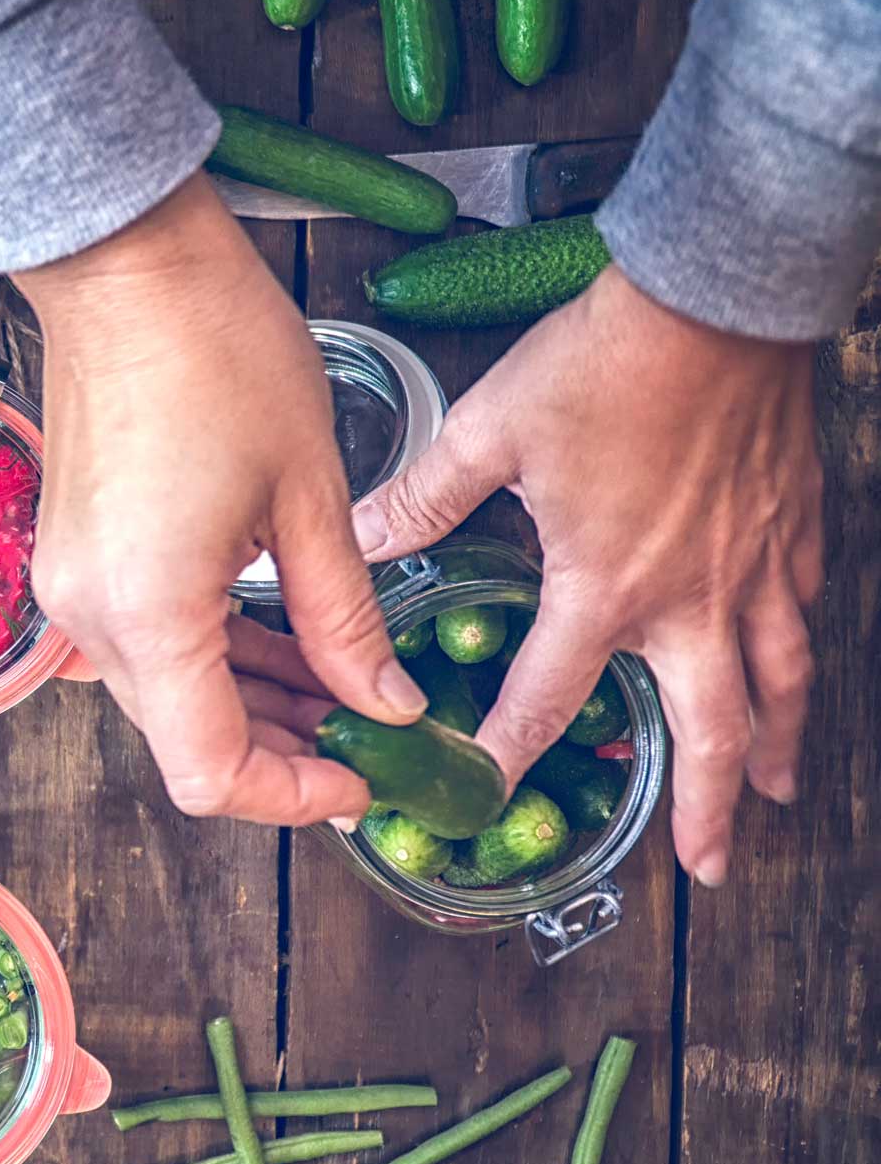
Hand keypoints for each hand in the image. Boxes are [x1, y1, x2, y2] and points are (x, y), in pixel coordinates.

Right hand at [12, 174, 426, 825]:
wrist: (125, 265)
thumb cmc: (217, 350)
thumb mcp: (310, 496)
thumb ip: (345, 620)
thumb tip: (386, 704)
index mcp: (151, 613)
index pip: (211, 772)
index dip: (293, 796)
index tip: (364, 779)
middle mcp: (93, 619)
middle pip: (186, 742)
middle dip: (283, 754)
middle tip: (373, 735)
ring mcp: (73, 591)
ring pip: (167, 698)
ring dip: (250, 707)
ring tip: (344, 686)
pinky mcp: (74, 560)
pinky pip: (147, 644)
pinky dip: (213, 659)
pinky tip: (282, 639)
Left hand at [350, 266, 822, 885]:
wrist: (717, 297)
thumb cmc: (603, 363)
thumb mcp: (489, 432)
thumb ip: (422, 497)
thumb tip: (359, 535)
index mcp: (604, 587)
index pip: (548, 700)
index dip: (510, 753)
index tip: (486, 795)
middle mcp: (690, 597)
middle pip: (710, 731)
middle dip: (709, 807)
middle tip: (706, 866)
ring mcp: (754, 566)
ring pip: (778, 684)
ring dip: (776, 749)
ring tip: (778, 799)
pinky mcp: (793, 525)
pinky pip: (804, 612)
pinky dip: (800, 655)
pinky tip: (794, 671)